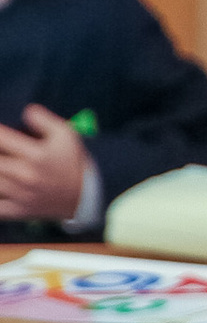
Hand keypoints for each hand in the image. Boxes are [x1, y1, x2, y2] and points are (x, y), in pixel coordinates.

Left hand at [0, 107, 90, 226]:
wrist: (83, 196)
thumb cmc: (72, 162)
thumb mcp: (66, 134)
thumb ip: (43, 119)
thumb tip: (25, 111)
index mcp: (36, 155)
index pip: (2, 138)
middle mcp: (25, 175)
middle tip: (1, 151)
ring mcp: (20, 195)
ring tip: (2, 164)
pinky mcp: (18, 211)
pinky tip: (0, 187)